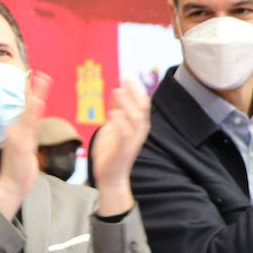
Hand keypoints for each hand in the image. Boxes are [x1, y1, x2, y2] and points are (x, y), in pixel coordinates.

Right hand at [0, 72, 51, 220]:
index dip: (31, 93)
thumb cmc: (19, 170)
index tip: (37, 78)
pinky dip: (32, 111)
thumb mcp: (24, 150)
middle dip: (33, 89)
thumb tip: (29, 128)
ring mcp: (18, 136)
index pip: (26, 108)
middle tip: (42, 73)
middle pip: (26, 106)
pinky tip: (37, 100)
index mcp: (18, 130)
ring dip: (34, 95)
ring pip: (28, 112)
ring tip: (42, 80)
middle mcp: (16, 130)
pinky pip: (29, 124)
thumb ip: (26, 137)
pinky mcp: (21, 143)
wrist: (12, 186)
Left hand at [90, 80, 150, 214]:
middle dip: (135, 92)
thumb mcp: (113, 127)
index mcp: (137, 125)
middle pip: (142, 108)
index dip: (136, 89)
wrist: (111, 177)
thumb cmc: (112, 152)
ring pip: (135, 119)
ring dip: (127, 103)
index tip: (127, 76)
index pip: (141, 103)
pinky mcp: (124, 150)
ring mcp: (133, 141)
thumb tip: (117, 92)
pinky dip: (120, 122)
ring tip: (117, 91)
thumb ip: (117, 111)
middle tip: (125, 78)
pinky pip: (125, 134)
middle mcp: (139, 132)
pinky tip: (113, 112)